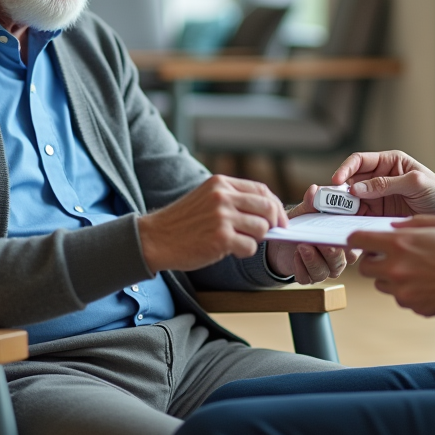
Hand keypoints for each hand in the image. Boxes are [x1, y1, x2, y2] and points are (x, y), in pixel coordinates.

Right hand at [138, 175, 287, 273]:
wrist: (155, 238)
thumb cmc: (182, 222)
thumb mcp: (206, 197)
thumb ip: (232, 198)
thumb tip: (267, 210)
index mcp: (220, 183)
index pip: (262, 190)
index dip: (275, 205)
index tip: (279, 218)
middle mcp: (222, 196)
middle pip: (267, 207)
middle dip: (274, 223)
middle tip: (269, 233)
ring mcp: (222, 217)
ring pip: (261, 228)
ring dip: (256, 239)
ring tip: (239, 241)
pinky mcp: (221, 238)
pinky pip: (250, 246)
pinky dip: (245, 251)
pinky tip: (230, 250)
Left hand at [266, 185, 362, 283]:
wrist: (282, 241)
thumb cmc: (302, 224)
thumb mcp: (305, 211)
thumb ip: (312, 202)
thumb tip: (314, 190)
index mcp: (344, 239)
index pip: (356, 242)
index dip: (351, 239)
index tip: (342, 232)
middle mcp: (339, 257)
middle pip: (342, 260)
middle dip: (331, 251)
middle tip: (321, 242)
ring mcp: (325, 269)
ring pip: (325, 271)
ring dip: (314, 259)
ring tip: (303, 246)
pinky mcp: (309, 277)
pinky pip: (308, 278)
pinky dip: (301, 268)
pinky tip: (295, 257)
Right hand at [332, 151, 434, 219]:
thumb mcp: (415, 183)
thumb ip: (387, 184)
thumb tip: (357, 188)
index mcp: (390, 162)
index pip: (360, 161)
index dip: (346, 169)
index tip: (337, 180)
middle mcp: (381, 177)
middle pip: (352, 181)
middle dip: (341, 190)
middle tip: (331, 203)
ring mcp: (379, 197)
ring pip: (353, 199)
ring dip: (344, 206)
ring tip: (336, 216)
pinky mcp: (380, 214)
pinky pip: (361, 214)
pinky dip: (353, 219)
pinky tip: (349, 224)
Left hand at [349, 215, 434, 315]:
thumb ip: (408, 223)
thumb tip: (390, 227)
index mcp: (399, 244)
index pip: (358, 240)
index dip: (356, 239)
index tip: (359, 240)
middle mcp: (396, 268)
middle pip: (364, 268)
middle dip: (372, 261)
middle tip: (388, 257)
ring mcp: (404, 291)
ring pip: (381, 285)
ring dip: (390, 277)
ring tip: (414, 269)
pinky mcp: (414, 306)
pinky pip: (401, 298)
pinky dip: (408, 291)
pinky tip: (428, 283)